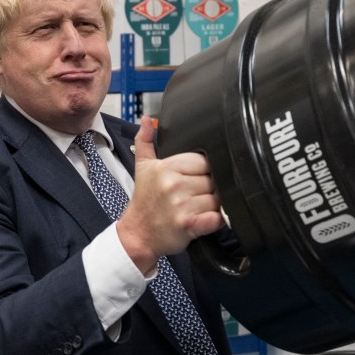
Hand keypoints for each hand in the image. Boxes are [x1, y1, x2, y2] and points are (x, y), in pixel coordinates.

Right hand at [116, 115, 223, 272]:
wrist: (137, 234)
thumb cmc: (144, 202)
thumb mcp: (142, 168)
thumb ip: (146, 141)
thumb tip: (146, 120)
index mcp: (166, 168)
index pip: (203, 160)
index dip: (203, 171)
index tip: (192, 181)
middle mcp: (174, 185)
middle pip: (213, 179)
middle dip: (208, 189)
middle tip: (193, 197)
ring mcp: (182, 205)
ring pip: (217, 199)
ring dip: (212, 206)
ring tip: (196, 209)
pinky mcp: (190, 225)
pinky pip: (217, 218)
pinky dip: (216, 220)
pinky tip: (204, 220)